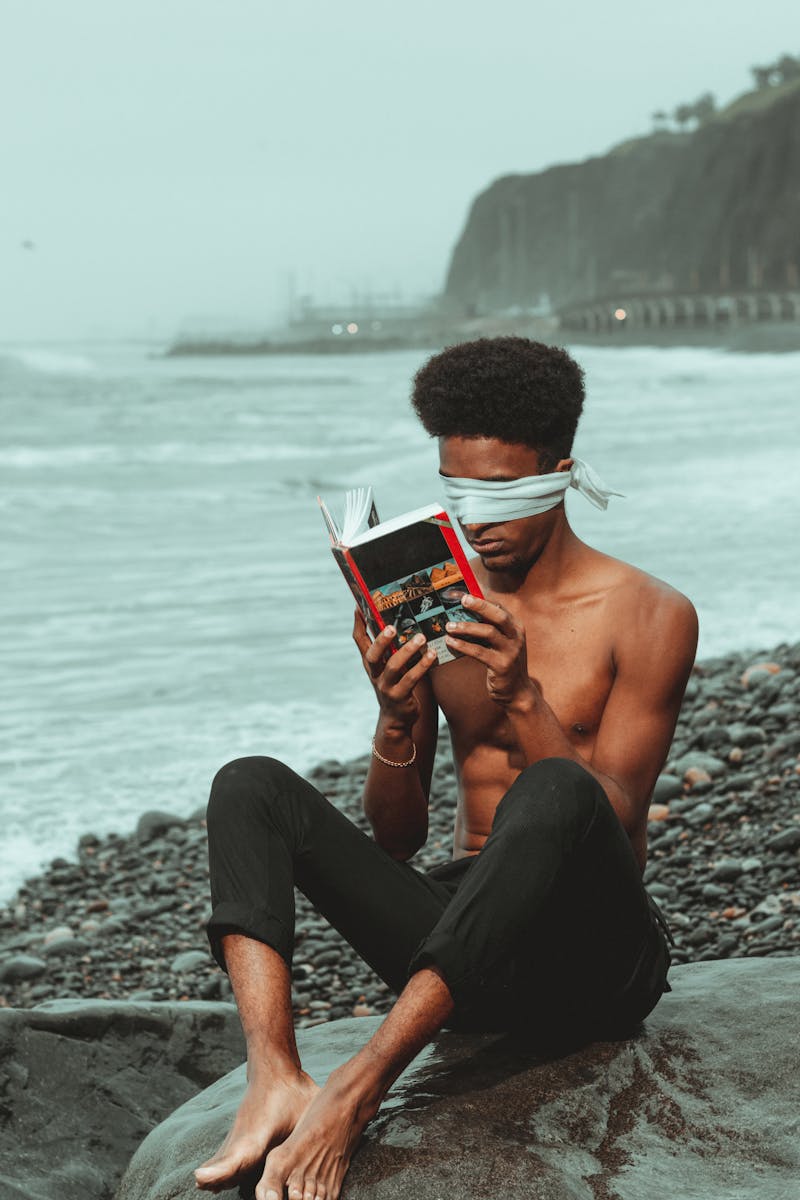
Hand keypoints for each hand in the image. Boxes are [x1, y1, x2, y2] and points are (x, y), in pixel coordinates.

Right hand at [352, 610, 436, 730]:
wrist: (396, 719)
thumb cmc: (396, 685)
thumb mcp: (388, 667)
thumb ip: (391, 648)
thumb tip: (400, 622)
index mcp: (370, 663)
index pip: (359, 641)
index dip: (358, 624)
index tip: (359, 606)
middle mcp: (375, 674)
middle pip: (372, 655)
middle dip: (381, 641)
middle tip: (391, 627)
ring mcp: (386, 686)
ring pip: (394, 666)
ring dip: (407, 651)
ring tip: (421, 638)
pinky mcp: (400, 697)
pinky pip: (411, 679)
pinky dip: (422, 666)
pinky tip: (432, 655)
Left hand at [444, 594, 535, 708]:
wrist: (517, 691)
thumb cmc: (503, 662)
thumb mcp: (501, 642)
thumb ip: (488, 627)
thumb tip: (462, 611)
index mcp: (515, 626)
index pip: (498, 606)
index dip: (480, 598)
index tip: (461, 594)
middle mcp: (516, 636)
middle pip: (498, 615)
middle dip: (479, 606)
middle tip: (461, 600)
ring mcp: (511, 651)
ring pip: (488, 632)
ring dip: (466, 627)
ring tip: (449, 626)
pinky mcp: (502, 665)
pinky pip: (480, 651)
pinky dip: (463, 646)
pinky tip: (450, 643)